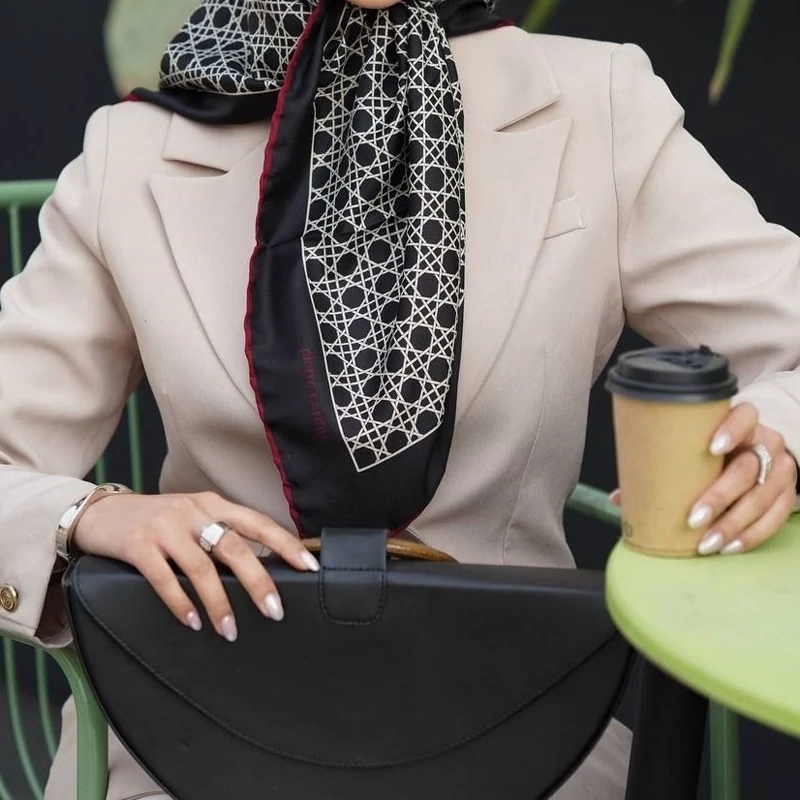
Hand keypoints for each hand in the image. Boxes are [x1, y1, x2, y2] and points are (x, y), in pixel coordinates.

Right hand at [73, 491, 318, 640]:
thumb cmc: (157, 520)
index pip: (258, 523)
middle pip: (236, 547)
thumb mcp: (194, 518)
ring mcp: (165, 527)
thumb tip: (262, 569)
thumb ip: (222, 535)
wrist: (101, 512)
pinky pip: (163, 578)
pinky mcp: (138, 545)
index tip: (310, 566)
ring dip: (219, 602)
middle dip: (258, 581)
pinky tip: (192, 622)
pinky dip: (180, 603)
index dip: (285, 544)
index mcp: (214, 504)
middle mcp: (194, 512)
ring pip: (201, 567)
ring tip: (230, 630)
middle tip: (275, 610)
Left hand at [609, 403, 797, 555]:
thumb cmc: (715, 452)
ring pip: (762, 497)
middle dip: (720, 496)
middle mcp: (765, 443)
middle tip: (694, 518)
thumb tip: (618, 498)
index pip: (745, 416)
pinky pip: (776, 517)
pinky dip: (751, 535)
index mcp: (742, 424)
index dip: (732, 429)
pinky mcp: (788, 494)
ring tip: (707, 542)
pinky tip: (729, 546)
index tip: (712, 448)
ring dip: (733, 523)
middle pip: (749, 468)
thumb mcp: (694, 450)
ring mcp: (780, 469)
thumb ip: (662, 467)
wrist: (755, 453)